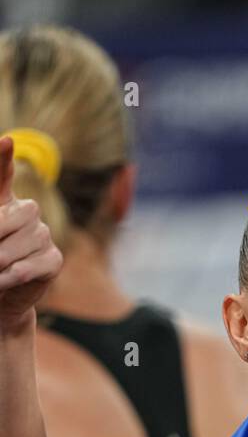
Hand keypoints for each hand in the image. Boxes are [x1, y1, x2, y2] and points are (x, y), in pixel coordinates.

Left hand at [0, 135, 62, 332]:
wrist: (2, 295)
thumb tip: (1, 223)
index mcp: (5, 201)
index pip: (4, 172)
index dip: (3, 156)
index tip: (5, 141)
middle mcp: (28, 212)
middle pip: (14, 215)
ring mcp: (44, 235)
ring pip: (18, 245)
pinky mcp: (54, 260)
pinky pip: (28, 267)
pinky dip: (10, 277)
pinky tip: (2, 282)